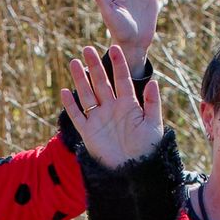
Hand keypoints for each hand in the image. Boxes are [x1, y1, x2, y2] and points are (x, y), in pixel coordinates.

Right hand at [60, 44, 165, 167]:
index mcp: (129, 104)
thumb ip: (152, 104)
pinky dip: (71, 105)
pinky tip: (65, 91)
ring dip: (80, 79)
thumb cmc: (148, 149)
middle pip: (101, 83)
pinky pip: (77, 116)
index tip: (114, 47)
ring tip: (74, 62)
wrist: (134, 171)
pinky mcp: (88, 132)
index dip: (118, 64)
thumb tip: (153, 82)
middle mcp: (112, 108)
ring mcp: (99, 119)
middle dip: (94, 66)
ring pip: (87, 94)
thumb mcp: (154, 125)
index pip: (122, 79)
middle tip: (87, 48)